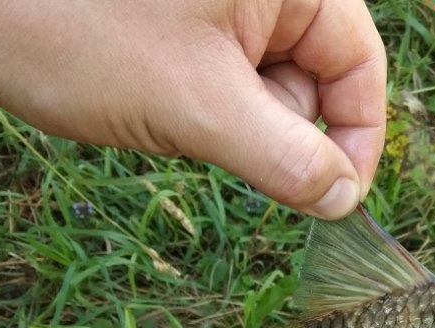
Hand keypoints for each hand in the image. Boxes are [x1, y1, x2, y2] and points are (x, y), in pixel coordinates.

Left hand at [0, 0, 385, 218]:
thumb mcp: (198, 107)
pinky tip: (161, 99)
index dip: (357, 137)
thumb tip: (342, 198)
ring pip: (269, 83)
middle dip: (281, 127)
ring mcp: (221, 2)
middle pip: (317, 74)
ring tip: (174, 108)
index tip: (337, 200)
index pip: (360, 62)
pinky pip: (227, 75)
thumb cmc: (73, 29)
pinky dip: (207, 106)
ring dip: (237, 120)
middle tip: (221, 139)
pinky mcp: (186, 17)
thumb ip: (285, 157)